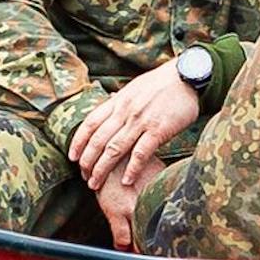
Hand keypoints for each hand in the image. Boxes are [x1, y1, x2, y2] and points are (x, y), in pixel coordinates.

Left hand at [67, 61, 202, 247]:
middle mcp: (125, 112)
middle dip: (88, 161)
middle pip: (99, 140)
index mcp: (119, 101)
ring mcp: (141, 121)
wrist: (187, 75)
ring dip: (102, 169)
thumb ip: (122, 101)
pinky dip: (132, 168)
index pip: (91, 123)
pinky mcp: (158, 129)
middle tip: (84, 177)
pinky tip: (126, 180)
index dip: (79, 141)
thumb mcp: (135, 88)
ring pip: (114, 149)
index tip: (72, 157)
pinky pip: (141, 153)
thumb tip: (110, 107)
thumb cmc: (163, 83)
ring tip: (95, 183)